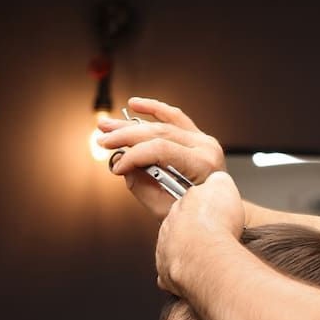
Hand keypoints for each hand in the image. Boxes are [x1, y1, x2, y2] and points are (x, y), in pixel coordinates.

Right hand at [96, 97, 226, 218]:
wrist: (217, 212)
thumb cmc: (195, 215)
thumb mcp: (167, 209)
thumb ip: (142, 187)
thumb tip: (121, 164)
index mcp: (204, 166)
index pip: (162, 150)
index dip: (135, 156)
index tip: (116, 167)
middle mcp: (206, 148)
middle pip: (160, 134)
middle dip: (127, 136)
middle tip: (102, 140)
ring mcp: (204, 140)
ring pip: (162, 125)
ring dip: (131, 124)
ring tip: (106, 125)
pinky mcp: (197, 137)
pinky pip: (174, 117)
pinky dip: (154, 109)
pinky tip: (134, 104)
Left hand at [156, 170, 245, 293]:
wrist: (207, 257)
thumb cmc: (214, 227)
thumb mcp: (223, 186)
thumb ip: (217, 181)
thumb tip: (216, 180)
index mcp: (181, 205)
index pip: (188, 202)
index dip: (203, 208)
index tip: (213, 213)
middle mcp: (169, 227)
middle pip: (180, 227)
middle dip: (195, 231)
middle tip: (214, 237)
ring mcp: (165, 251)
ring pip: (174, 250)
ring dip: (189, 253)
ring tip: (209, 257)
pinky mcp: (166, 274)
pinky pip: (172, 275)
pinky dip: (184, 275)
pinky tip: (197, 275)